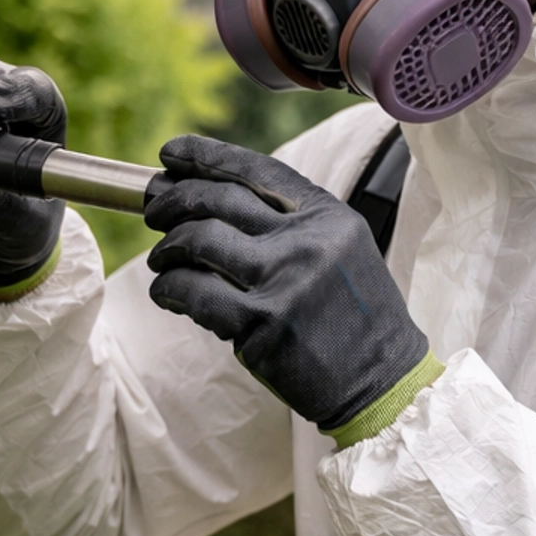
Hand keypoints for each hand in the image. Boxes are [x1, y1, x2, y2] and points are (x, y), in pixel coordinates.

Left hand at [144, 136, 429, 433]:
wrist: (382, 381)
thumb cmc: (353, 318)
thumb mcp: (340, 251)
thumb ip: (289, 223)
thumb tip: (210, 198)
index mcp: (328, 216)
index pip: (256, 170)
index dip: (205, 156)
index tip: (170, 153)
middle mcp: (307, 241)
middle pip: (218, 198)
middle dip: (173, 198)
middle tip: (153, 210)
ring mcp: (284, 281)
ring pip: (198, 239)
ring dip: (166, 247)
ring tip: (160, 259)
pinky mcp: (261, 324)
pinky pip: (193, 291)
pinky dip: (167, 287)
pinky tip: (164, 291)